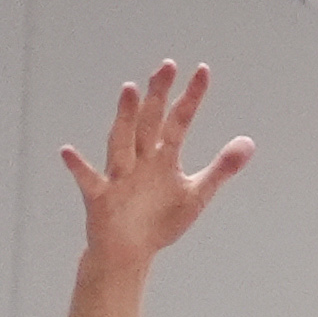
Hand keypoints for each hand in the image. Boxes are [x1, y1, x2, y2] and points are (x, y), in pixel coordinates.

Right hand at [58, 61, 250, 267]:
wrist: (129, 251)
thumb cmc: (160, 220)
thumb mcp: (197, 193)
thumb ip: (222, 167)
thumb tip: (249, 141)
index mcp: (164, 157)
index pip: (179, 120)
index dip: (191, 97)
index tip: (202, 70)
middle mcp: (141, 159)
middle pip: (150, 122)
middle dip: (158, 95)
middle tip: (166, 66)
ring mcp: (120, 176)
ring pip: (122, 140)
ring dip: (125, 117)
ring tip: (129, 89)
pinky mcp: (100, 197)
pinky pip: (87, 180)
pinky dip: (77, 166)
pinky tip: (68, 151)